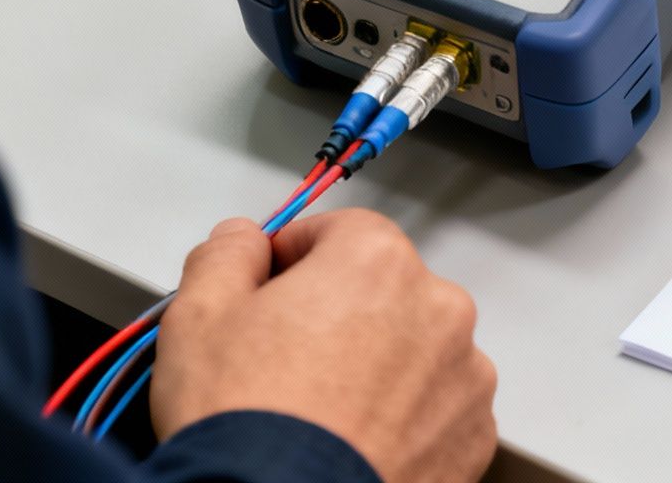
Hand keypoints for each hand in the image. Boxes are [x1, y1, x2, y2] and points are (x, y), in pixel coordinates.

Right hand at [152, 209, 498, 482]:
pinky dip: (404, 418)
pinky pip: (435, 408)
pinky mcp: (472, 436)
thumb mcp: (199, 317)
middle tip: (286, 359)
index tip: (269, 289)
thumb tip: (240, 240)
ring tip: (320, 409)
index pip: (338, 232)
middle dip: (338, 313)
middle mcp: (438, 309)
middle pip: (382, 291)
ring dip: (377, 365)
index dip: (294, 259)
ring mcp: (464, 376)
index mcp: (377, 262)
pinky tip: (355, 438)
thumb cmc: (248, 422)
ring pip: (414, 350)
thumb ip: (225, 256)